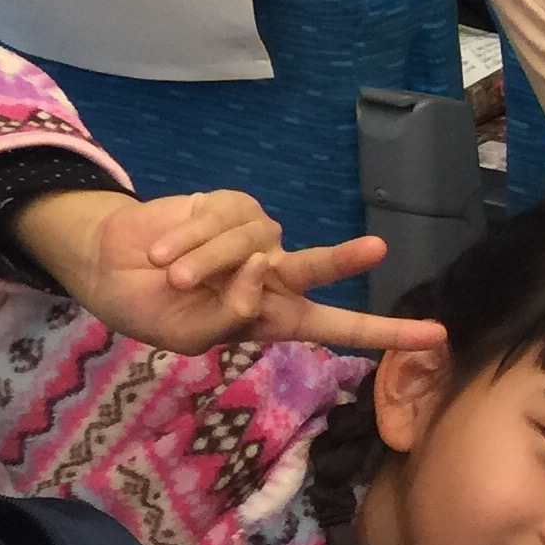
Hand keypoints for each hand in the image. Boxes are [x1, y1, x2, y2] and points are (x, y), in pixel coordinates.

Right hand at [15, 188, 447, 357]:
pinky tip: (165, 251)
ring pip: (249, 245)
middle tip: (376, 249)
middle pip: (317, 268)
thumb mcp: (185, 336)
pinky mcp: (233, 207)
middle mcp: (274, 277)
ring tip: (168, 274)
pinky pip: (222, 222)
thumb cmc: (150, 308)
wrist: (106, 266)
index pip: (338, 328)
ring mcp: (257, 239)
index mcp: (272, 318)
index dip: (386, 334)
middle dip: (344, 259)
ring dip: (203, 262)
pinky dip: (190, 239)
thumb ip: (226, 319)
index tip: (437, 336)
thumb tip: (261, 276)